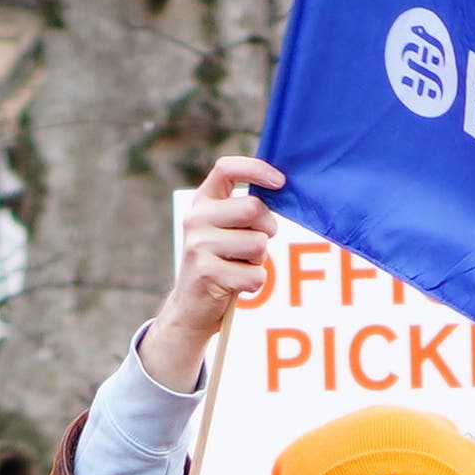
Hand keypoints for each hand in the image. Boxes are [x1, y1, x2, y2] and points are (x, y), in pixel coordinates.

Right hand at [140, 152, 286, 391]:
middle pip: (252, 208)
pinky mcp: (206, 274)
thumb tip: (281, 188)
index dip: (256, 169)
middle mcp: (195, 219)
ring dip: (259, 260)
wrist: (192, 306)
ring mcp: (198, 246)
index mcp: (203, 201)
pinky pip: (255, 275)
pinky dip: (255, 283)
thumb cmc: (222, 261)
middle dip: (267, 228)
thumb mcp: (228, 228)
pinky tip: (236, 284)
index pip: (226, 169)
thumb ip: (246, 209)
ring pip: (258, 244)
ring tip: (240, 265)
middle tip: (257, 243)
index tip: (280, 182)